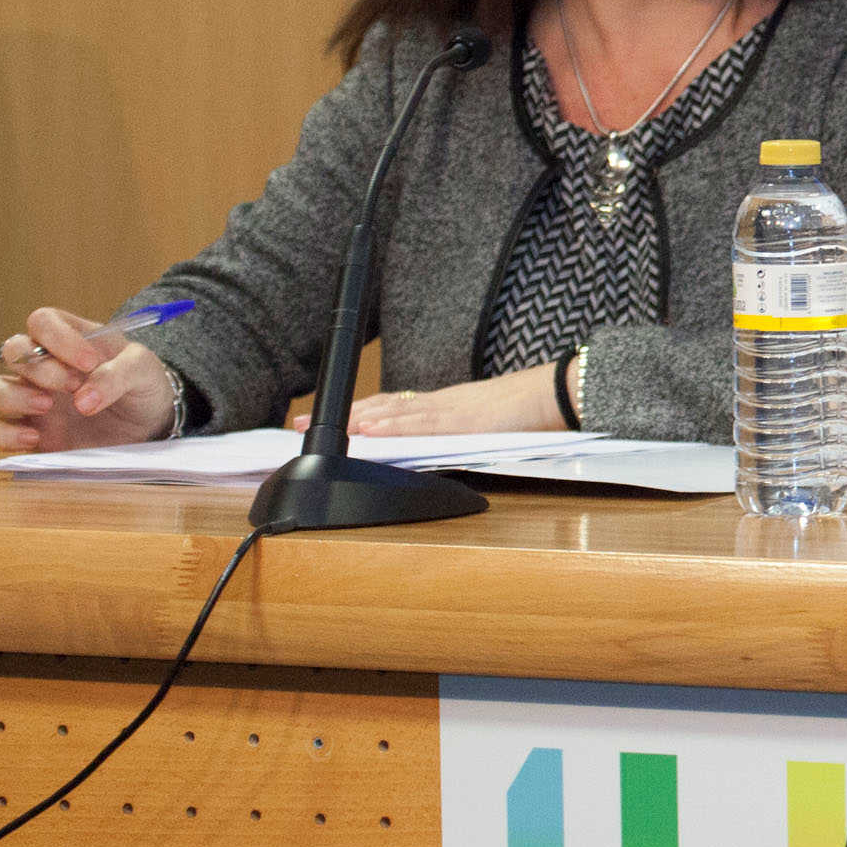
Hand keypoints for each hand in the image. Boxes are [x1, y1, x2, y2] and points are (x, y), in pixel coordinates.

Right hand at [0, 308, 177, 453]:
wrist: (149, 425)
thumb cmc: (141, 386)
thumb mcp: (143, 370)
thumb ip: (117, 376)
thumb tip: (83, 401)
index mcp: (69, 338)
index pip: (41, 321)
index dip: (57, 337)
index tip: (89, 362)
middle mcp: (42, 365)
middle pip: (11, 350)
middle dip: (41, 368)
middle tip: (74, 385)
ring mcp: (31, 398)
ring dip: (12, 396)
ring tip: (47, 406)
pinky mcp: (29, 431)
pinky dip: (8, 433)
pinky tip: (36, 438)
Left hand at [289, 363, 563, 436]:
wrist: (553, 394)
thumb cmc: (525, 412)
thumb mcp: (482, 423)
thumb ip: (455, 434)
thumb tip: (428, 453)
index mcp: (442, 406)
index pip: (387, 408)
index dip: (351, 414)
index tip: (319, 418)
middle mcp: (437, 404)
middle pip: (376, 408)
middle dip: (334, 417)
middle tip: (293, 426)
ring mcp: (447, 410)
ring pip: (390, 414)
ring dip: (350, 423)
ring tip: (315, 429)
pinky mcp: (460, 420)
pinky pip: (418, 423)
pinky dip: (390, 427)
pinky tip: (367, 431)